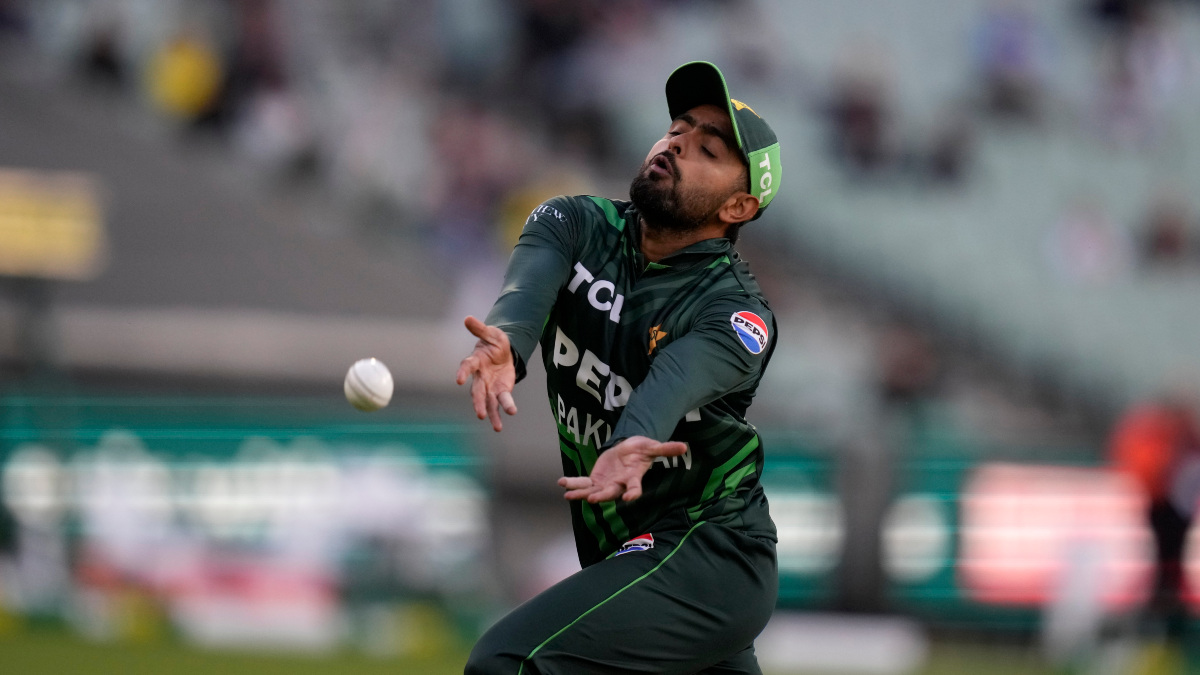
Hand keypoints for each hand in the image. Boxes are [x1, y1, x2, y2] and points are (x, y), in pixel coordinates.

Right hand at [455, 316, 517, 431]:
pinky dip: (505, 409)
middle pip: (477, 392)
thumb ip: (480, 329)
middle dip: (478, 403)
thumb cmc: (494, 342)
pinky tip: (509, 416)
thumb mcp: (491, 333)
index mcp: (475, 361)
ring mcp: (489, 387)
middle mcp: (480, 377)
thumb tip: (467, 318)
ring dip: (492, 414)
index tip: (459, 380)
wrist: (504, 352)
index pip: (467, 366)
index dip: (463, 372)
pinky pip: (502, 402)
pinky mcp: (500, 391)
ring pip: (488, 402)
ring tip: (497, 426)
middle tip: (479, 414)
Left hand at [558, 436, 687, 502]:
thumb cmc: (642, 450)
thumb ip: (666, 448)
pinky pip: (582, 483)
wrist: (630, 450)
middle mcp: (619, 484)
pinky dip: (573, 484)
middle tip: (594, 500)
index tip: (630, 498)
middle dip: (602, 496)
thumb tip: (685, 446)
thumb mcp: (653, 446)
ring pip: (593, 491)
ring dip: (581, 493)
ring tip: (569, 496)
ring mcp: (606, 483)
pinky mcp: (596, 479)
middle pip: (610, 492)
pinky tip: (561, 483)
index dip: (632, 493)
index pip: (635, 488)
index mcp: (633, 478)